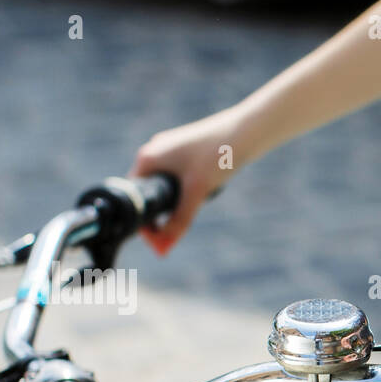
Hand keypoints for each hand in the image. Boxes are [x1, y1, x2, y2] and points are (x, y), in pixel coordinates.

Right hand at [129, 108, 241, 255]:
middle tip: (178, 230)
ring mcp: (169, 149)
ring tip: (197, 203)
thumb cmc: (218, 156)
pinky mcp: (185, 149)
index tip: (159, 239)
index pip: (135, 197)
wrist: (246, 131)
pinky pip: (178, 176)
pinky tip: (206, 188)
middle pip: (148, 192)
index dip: (145, 221)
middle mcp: (153, 151)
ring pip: (164, 185)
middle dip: (162, 214)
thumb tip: (162, 250)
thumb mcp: (196, 193)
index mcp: (147, 159)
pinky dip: (187, 189)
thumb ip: (179, 221)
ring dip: (176, 202)